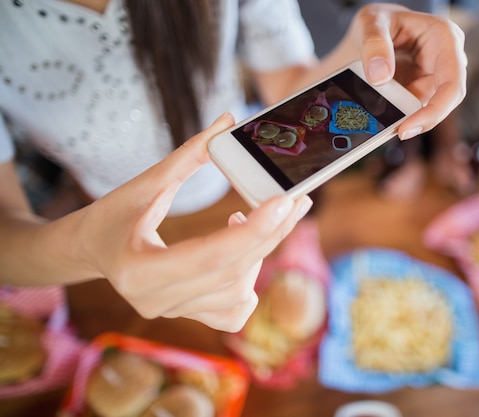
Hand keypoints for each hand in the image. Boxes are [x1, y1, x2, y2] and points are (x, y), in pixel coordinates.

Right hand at [74, 113, 312, 331]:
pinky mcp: (187, 316)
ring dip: (257, 253)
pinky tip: (242, 255)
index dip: (254, 231)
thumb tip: (229, 120)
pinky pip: (234, 312)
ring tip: (246, 219)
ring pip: (238, 292)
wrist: (91, 250)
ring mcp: (173, 314)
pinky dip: (248, 281)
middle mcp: (156, 301)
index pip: (210, 256)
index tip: (285, 202)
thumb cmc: (112, 215)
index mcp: (138, 271)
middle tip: (295, 201)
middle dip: (270, 235)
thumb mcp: (145, 182)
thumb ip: (190, 154)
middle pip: (232, 272)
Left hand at [347, 3, 466, 139]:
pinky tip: (377, 120)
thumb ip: (374, 44)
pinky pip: (410, 112)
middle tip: (396, 133)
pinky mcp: (419, 93)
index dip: (435, 110)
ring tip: (376, 119)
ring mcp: (433, 80)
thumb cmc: (378, 22)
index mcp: (444, 38)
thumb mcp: (371, 22)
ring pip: (425, 110)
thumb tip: (380, 76)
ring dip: (402, 118)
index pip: (452, 82)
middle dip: (420, 120)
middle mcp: (445, 61)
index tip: (407, 128)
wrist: (370, 33)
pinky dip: (394, 118)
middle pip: (444, 102)